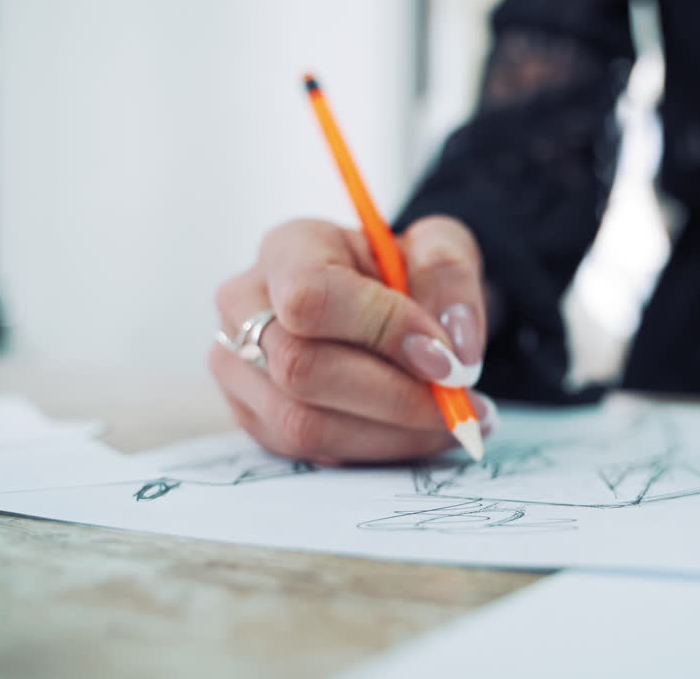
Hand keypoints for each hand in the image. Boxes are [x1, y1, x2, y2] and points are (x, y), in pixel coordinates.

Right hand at [209, 216, 495, 463]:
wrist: (382, 302)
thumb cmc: (403, 272)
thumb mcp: (440, 247)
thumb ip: (449, 277)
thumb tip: (451, 350)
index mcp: (289, 248)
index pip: (310, 297)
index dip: (381, 332)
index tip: (447, 360)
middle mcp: (244, 305)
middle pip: (300, 369)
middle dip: (394, 397)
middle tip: (460, 403)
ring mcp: (238, 366)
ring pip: (304, 423)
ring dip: (393, 433)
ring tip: (453, 420)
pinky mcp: (255, 416)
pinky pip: (311, 452)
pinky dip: (379, 449)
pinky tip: (419, 430)